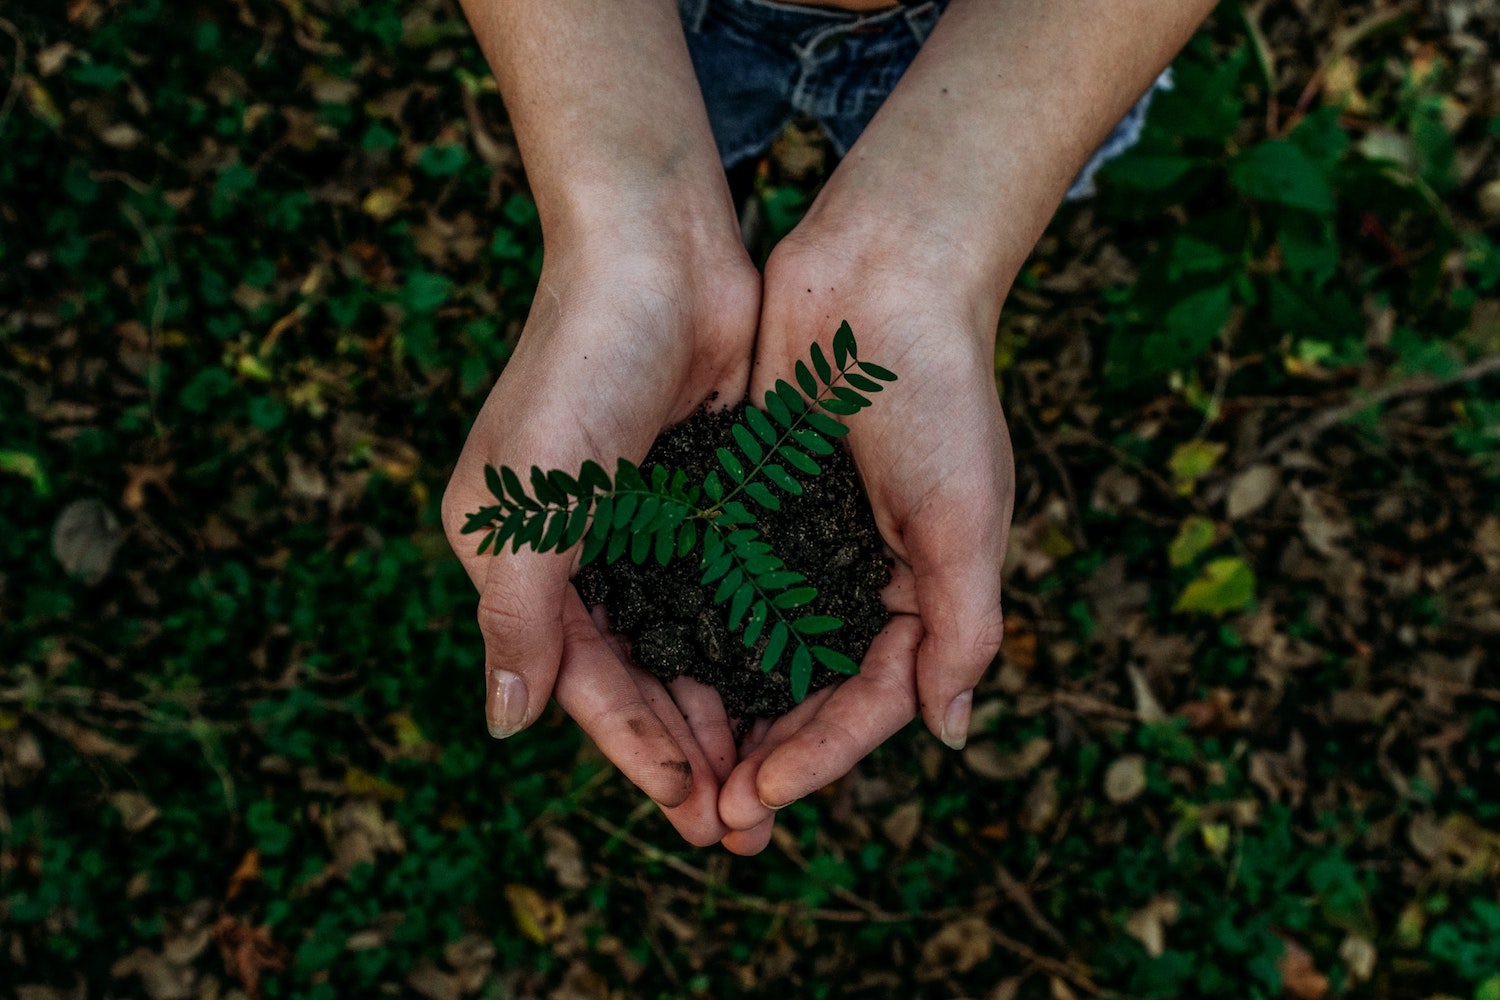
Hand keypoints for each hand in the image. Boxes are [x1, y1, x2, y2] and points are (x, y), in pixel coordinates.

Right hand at [441, 234, 759, 846]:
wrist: (658, 252)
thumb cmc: (580, 367)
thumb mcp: (531, 501)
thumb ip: (518, 616)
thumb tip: (505, 725)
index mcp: (522, 559)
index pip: (582, 680)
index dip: (635, 749)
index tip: (692, 809)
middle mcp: (581, 552)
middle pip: (638, 677)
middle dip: (687, 751)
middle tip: (743, 825)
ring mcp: (646, 526)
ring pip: (689, 645)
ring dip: (725, 711)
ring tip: (771, 780)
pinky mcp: (705, 498)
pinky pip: (729, 592)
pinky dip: (753, 643)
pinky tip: (791, 689)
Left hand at [718, 228, 1014, 853]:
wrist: (881, 274)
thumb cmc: (938, 393)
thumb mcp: (965, 517)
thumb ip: (963, 627)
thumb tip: (949, 733)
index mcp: (919, 592)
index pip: (869, 701)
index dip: (818, 757)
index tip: (759, 798)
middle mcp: (857, 577)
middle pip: (807, 692)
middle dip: (764, 757)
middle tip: (711, 818)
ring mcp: (800, 542)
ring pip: (755, 651)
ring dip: (721, 712)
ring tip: (677, 771)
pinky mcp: (750, 501)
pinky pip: (718, 584)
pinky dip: (692, 632)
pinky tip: (651, 673)